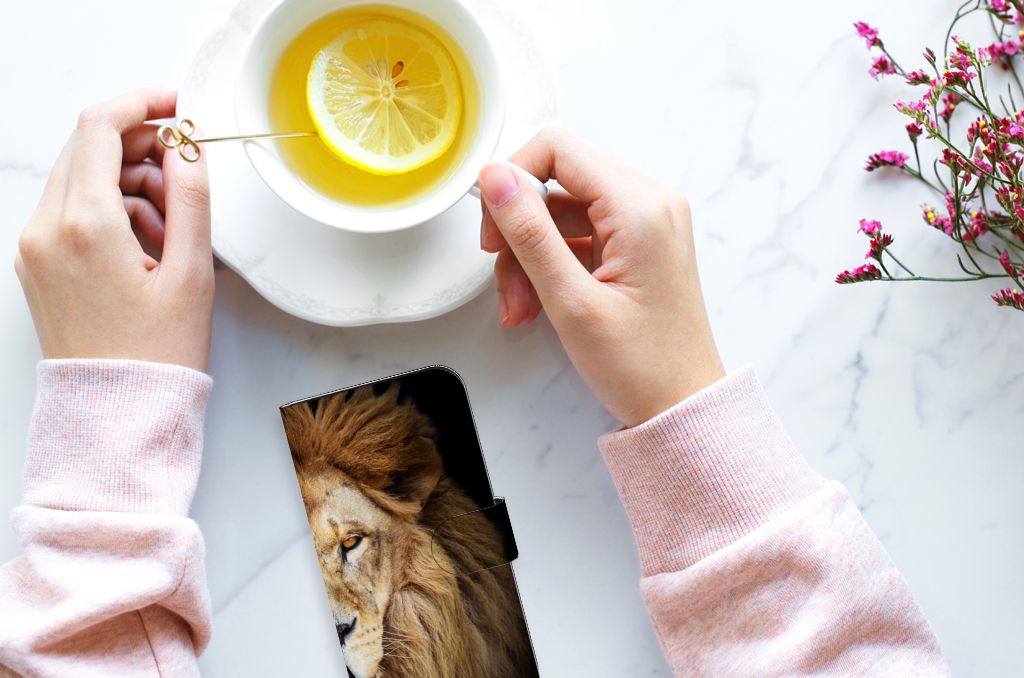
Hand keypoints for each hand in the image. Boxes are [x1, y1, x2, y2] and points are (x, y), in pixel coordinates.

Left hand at [15, 88, 213, 371]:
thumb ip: (191, 198)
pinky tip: (147, 245)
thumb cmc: (157, 353)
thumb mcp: (191, 272)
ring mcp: (35, 246)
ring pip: (81, 178)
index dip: (143, 103)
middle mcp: (46, 228)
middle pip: (88, 148)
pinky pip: (72, 210)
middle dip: (141, 147)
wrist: (117, 412)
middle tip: (185, 173)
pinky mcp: (37, 263)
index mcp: (85, 225)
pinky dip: (110, 210)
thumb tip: (188, 146)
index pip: (101, 127)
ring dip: (129, 182)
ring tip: (173, 228)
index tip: (177, 105)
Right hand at [478, 128, 723, 426]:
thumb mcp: (571, 301)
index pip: (558, 149)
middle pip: (557, 182)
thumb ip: (530, 233)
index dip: (513, 179)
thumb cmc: (641, 366)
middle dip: (519, 230)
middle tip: (503, 279)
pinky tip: (537, 306)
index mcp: (640, 207)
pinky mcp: (637, 245)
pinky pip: (578, 237)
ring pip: (561, 214)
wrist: (683, 408)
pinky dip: (550, 267)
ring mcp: (645, 224)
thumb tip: (495, 177)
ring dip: (529, 257)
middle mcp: (649, 203)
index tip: (492, 227)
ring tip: (520, 309)